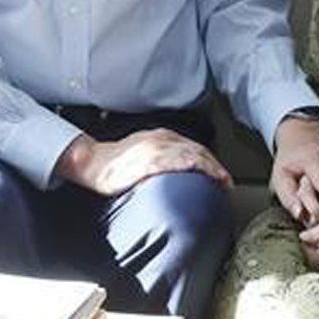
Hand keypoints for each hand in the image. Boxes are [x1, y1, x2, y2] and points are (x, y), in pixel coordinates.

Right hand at [58, 129, 231, 195]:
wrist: (92, 161)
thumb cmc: (116, 162)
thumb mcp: (143, 151)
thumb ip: (162, 155)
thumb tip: (179, 168)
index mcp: (161, 136)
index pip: (193, 147)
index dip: (210, 160)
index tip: (220, 173)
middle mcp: (162, 139)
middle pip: (197, 151)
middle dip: (215, 166)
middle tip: (226, 181)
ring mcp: (156, 150)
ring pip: (192, 156)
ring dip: (210, 169)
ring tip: (221, 182)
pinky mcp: (148, 162)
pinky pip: (176, 163)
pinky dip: (193, 168)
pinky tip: (202, 176)